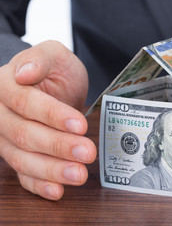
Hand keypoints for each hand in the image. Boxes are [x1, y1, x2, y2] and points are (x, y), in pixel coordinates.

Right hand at [0, 41, 96, 199]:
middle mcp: (1, 114)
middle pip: (25, 134)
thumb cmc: (55, 70)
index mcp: (6, 86)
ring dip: (52, 169)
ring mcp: (7, 138)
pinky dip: (40, 185)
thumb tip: (24, 72)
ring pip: (22, 158)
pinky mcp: (19, 155)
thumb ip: (41, 59)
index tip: (79, 124)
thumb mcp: (54, 54)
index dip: (52, 115)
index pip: (25, 103)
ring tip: (79, 174)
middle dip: (58, 146)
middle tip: (87, 152)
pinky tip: (57, 191)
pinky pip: (23, 175)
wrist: (55, 85)